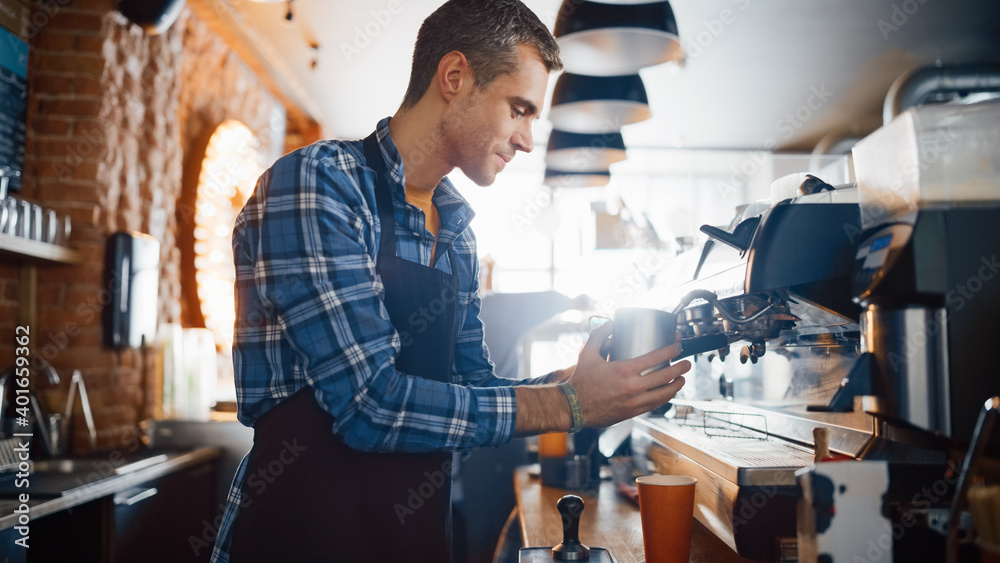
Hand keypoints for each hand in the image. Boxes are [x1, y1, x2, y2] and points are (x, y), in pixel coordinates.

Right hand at [567, 321, 689, 427]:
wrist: (574, 407)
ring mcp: (635, 401)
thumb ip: (599, 335)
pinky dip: (666, 397)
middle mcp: (633, 386)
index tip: (677, 344)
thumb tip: (611, 323)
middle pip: (666, 375)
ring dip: (677, 384)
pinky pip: (656, 404)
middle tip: (687, 361)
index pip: (656, 357)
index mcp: (624, 369)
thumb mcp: (587, 353)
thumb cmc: (580, 381)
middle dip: (681, 367)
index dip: (671, 349)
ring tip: (682, 378)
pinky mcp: (633, 412)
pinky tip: (668, 392)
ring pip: (665, 392)